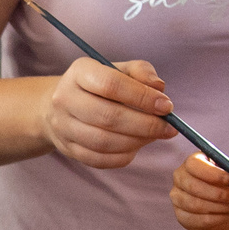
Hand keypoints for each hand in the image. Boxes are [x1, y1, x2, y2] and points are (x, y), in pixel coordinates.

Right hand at [41, 57, 174, 169]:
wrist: (59, 106)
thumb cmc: (98, 85)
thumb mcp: (118, 69)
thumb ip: (141, 72)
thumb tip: (159, 88)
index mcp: (79, 72)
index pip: (111, 85)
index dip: (142, 97)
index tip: (167, 106)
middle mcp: (65, 99)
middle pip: (108, 117)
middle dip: (145, 125)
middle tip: (168, 128)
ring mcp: (63, 127)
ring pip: (104, 142)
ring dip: (137, 141)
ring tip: (154, 136)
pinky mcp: (68, 149)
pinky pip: (100, 160)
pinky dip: (124, 156)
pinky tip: (136, 146)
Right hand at [169, 148, 228, 229]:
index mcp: (194, 162)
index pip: (193, 164)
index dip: (210, 173)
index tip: (228, 179)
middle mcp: (181, 177)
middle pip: (192, 185)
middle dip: (219, 193)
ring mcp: (178, 197)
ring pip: (195, 204)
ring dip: (220, 207)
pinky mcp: (181, 216)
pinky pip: (196, 219)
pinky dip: (216, 219)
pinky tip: (228, 216)